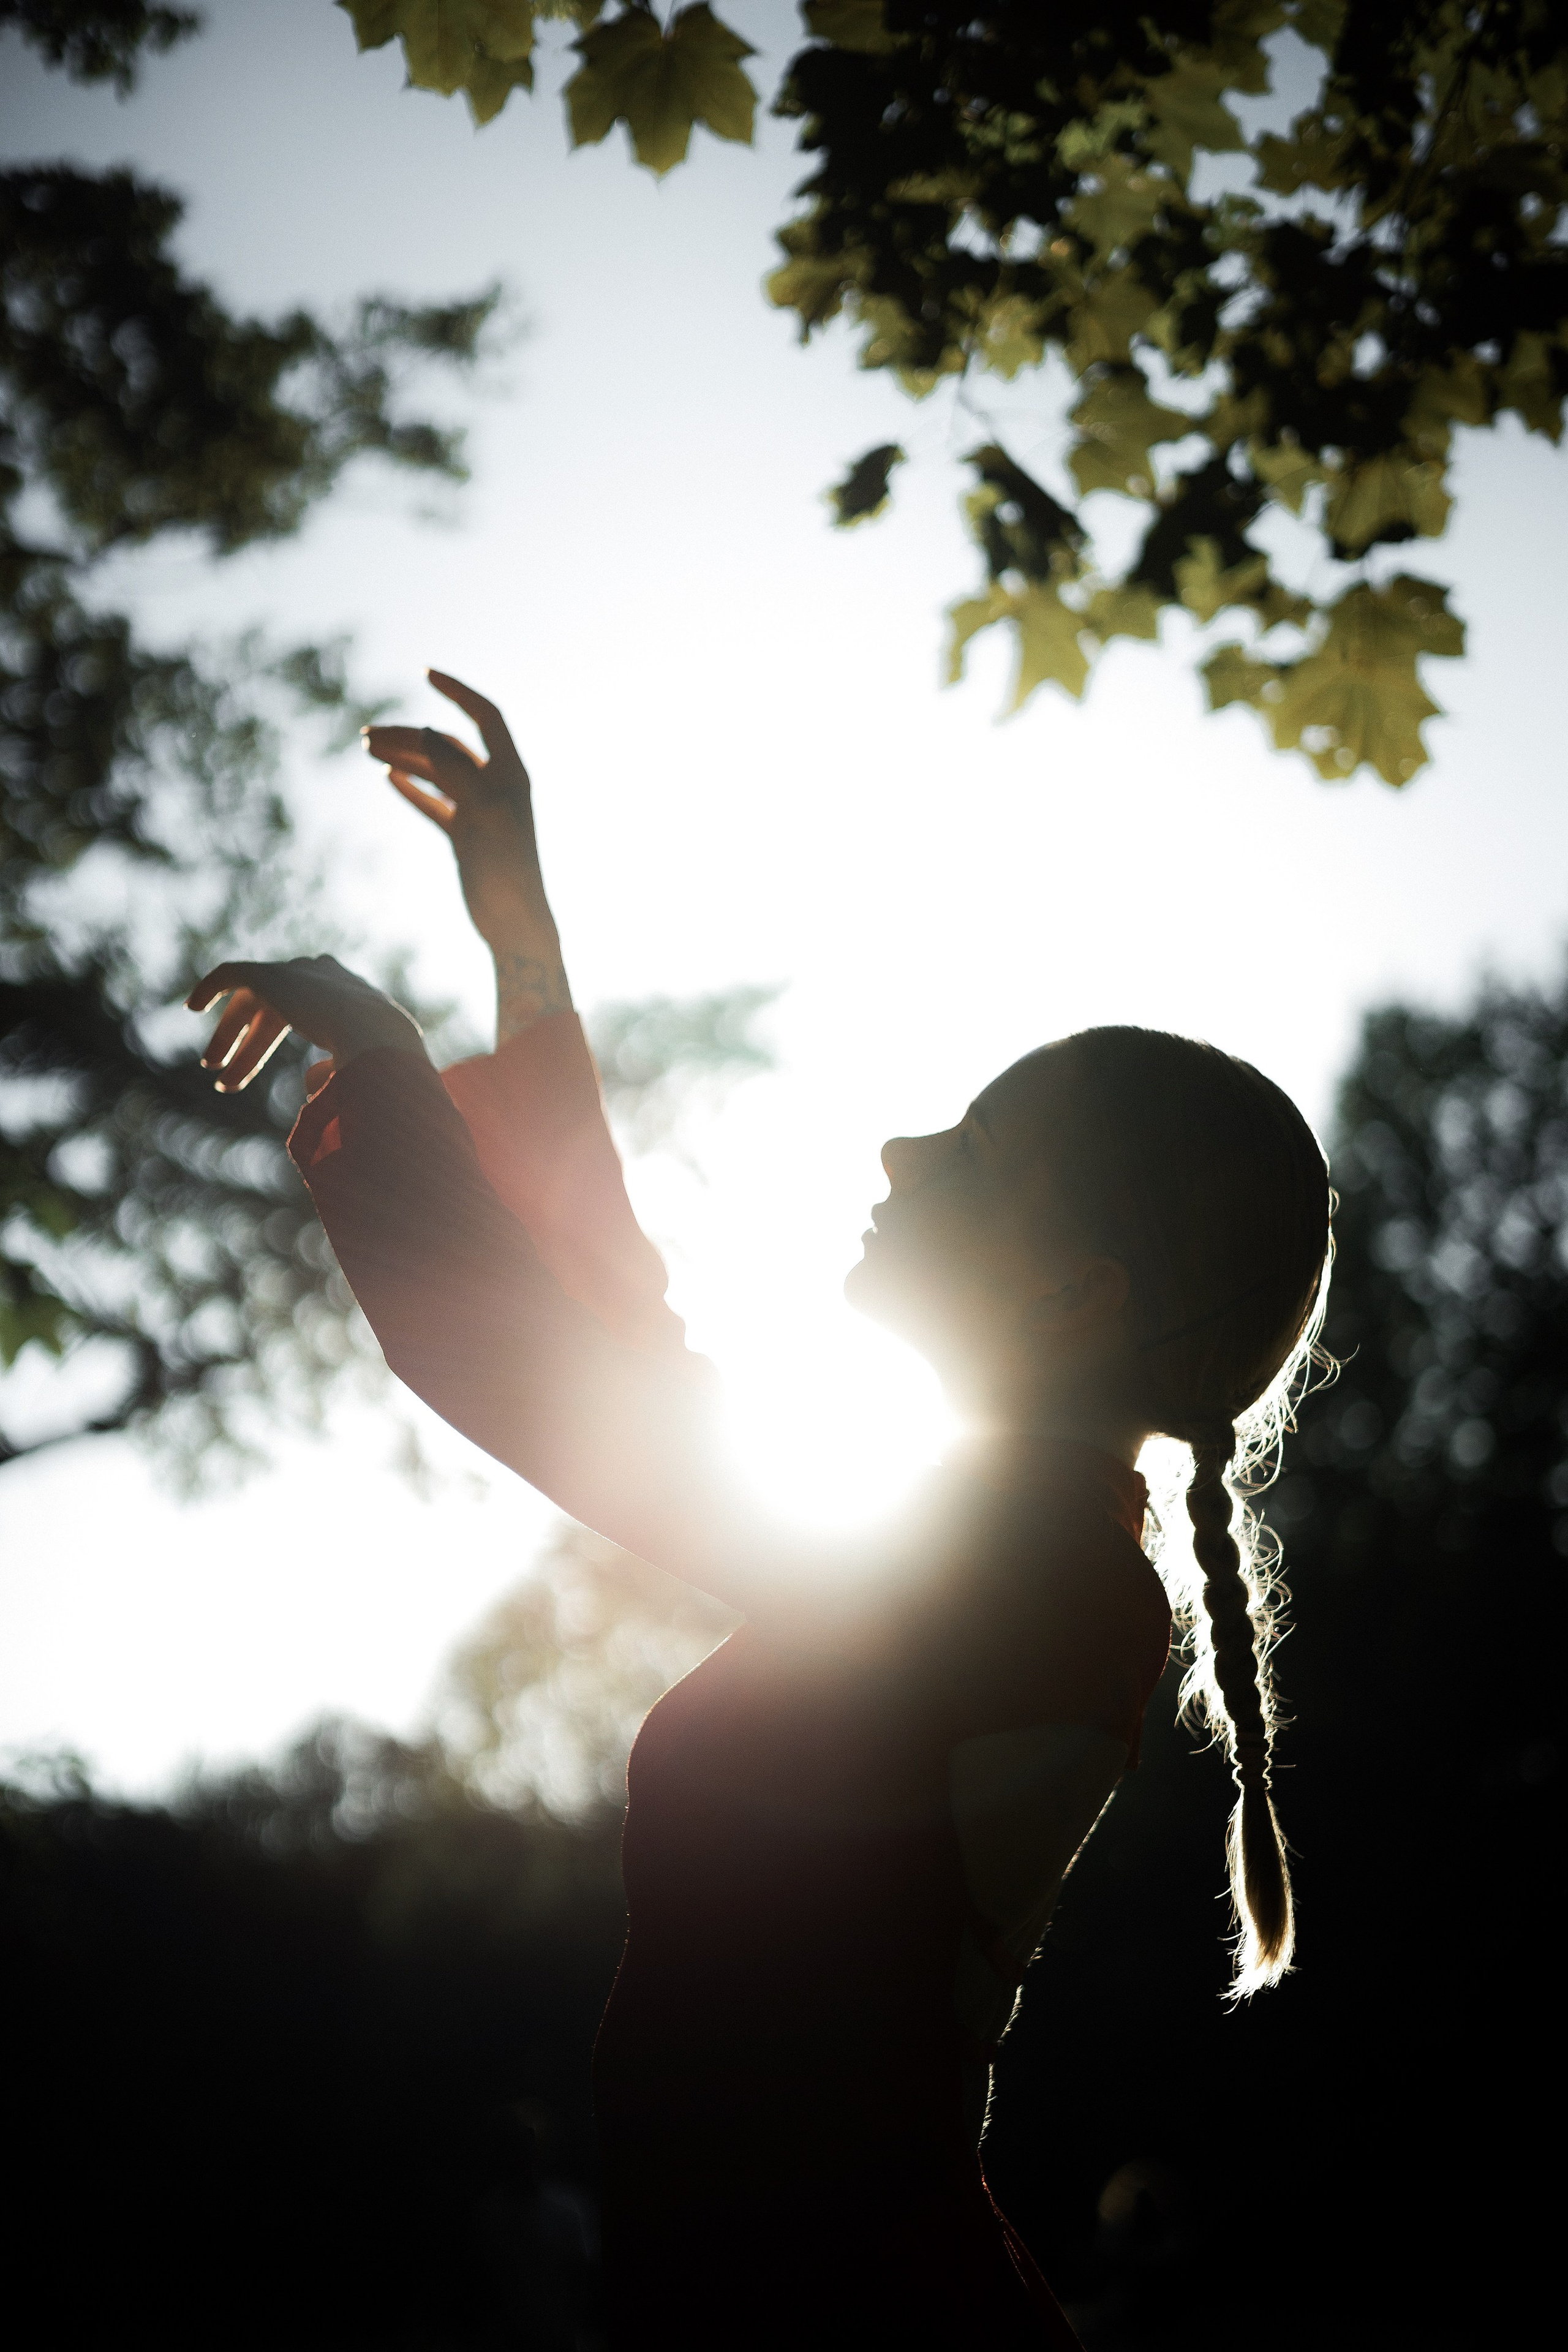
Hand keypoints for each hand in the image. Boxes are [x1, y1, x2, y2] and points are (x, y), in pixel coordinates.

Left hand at [187, 955, 424, 1093]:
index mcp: (342, 996)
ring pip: (251, 1001)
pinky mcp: (271, 974)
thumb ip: (330, 1072)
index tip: (239, 1076)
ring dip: (230, 1034)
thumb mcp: (353, 1070)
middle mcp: (319, 978)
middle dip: (246, 1045)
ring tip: (209, 1065)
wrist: (374, 1034)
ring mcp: (295, 972)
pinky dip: (210, 987)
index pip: (292, 1019)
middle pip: (269, 1011)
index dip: (261, 1047)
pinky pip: (232, 974)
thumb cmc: (374, 1062)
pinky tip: (192, 1007)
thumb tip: (308, 1082)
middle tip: (223, 1077)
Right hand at [365, 671, 572, 1043]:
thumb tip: (429, 730)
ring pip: (437, 772)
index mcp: (511, 773)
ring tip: (366, 750)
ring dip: (405, 758)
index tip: (425, 673)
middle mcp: (497, 785)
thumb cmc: (505, 870)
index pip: (486, 716)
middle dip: (410, 735)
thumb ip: (457, 771)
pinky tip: (388, 779)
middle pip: (448, 745)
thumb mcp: (482, 814)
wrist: (513, 923)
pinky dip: (412, 788)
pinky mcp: (466, 836)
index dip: (458, 692)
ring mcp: (479, 810)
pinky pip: (435, 803)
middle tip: (366, 735)